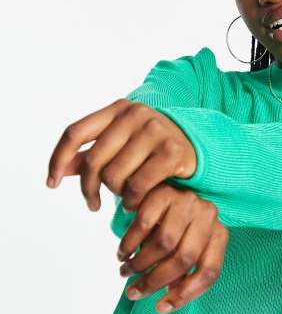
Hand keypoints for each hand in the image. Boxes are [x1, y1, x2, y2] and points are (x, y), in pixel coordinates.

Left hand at [46, 99, 196, 211]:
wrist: (198, 147)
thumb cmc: (153, 149)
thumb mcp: (122, 145)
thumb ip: (92, 154)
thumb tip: (60, 171)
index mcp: (118, 109)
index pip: (75, 132)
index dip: (58, 159)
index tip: (52, 183)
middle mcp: (135, 115)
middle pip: (93, 160)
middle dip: (88, 188)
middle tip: (92, 204)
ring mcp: (155, 131)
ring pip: (114, 176)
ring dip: (115, 195)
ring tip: (122, 199)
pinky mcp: (171, 152)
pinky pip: (138, 186)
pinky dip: (132, 201)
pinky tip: (134, 205)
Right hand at [117, 182, 228, 313]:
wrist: (159, 187)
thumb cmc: (173, 225)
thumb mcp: (183, 246)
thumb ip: (180, 272)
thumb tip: (166, 301)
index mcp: (219, 233)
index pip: (209, 271)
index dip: (186, 295)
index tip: (160, 308)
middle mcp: (208, 215)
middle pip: (184, 259)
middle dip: (154, 282)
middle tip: (133, 292)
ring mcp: (187, 201)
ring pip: (163, 244)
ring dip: (139, 264)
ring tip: (125, 271)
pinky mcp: (163, 192)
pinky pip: (143, 224)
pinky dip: (129, 243)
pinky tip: (122, 252)